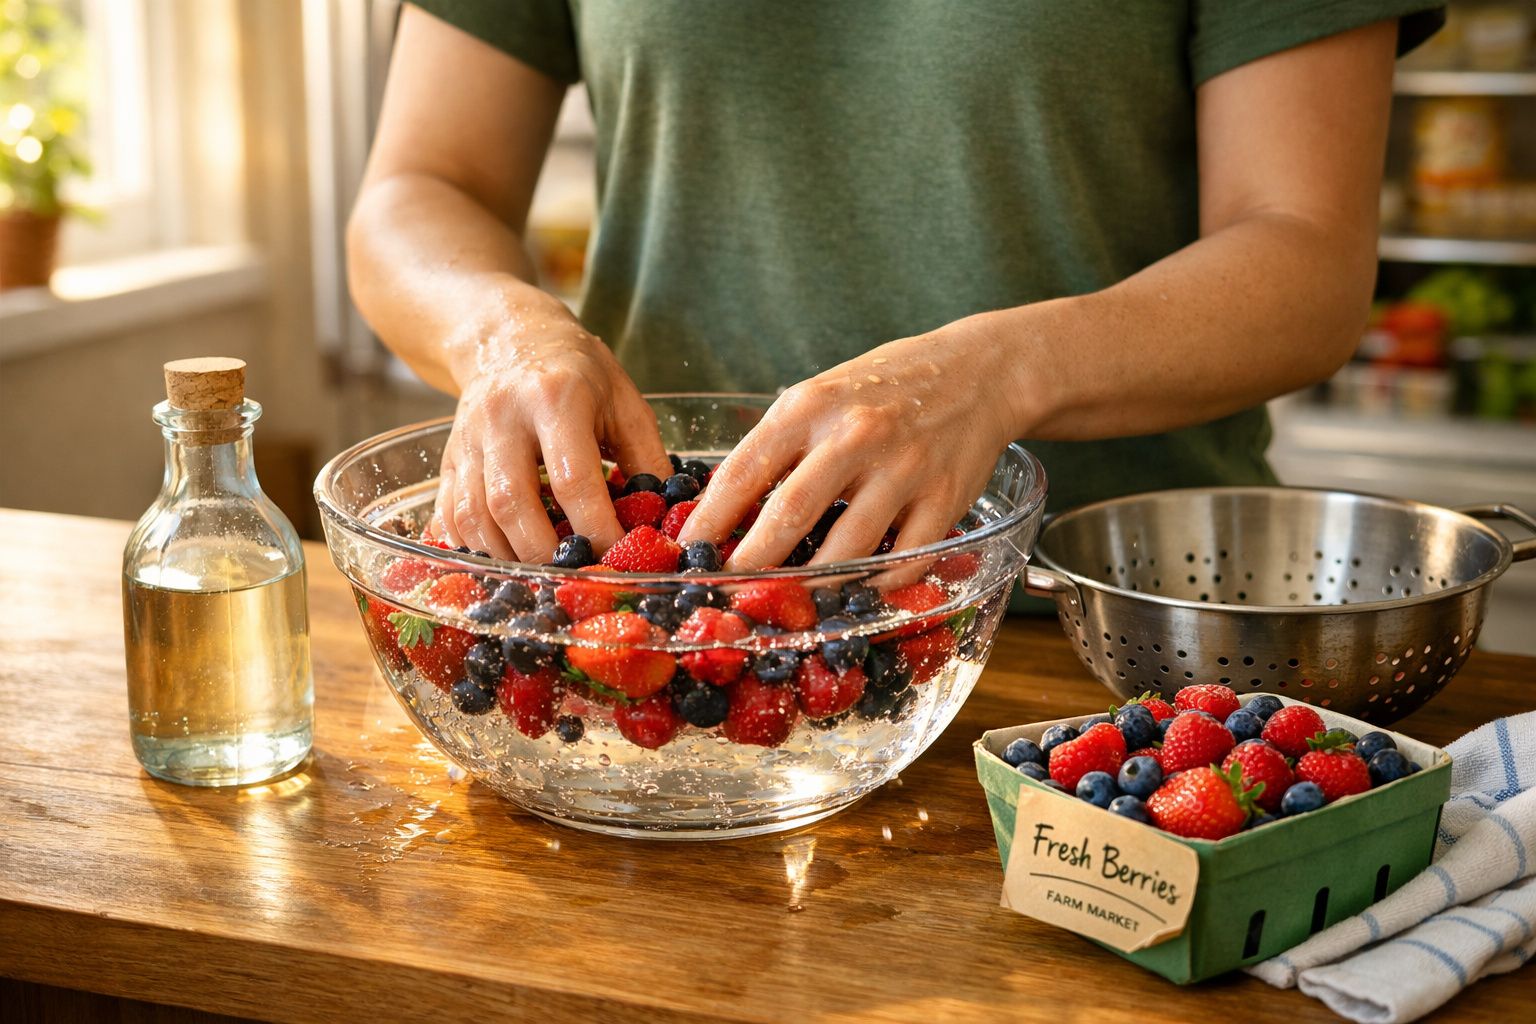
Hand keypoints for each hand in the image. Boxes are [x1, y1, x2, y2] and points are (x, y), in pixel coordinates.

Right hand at [435, 307, 671, 561]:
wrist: (509, 337)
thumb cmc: (579, 373)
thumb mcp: (625, 402)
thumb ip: (648, 459)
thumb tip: (667, 520)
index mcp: (555, 398)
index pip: (572, 479)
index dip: (595, 528)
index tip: (617, 557)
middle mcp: (502, 417)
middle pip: (511, 502)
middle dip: (544, 552)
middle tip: (574, 578)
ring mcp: (466, 439)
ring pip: (474, 514)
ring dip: (507, 557)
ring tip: (542, 576)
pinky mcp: (446, 459)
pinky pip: (450, 514)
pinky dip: (474, 547)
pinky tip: (504, 561)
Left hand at [680, 319, 1021, 568]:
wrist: (979, 371)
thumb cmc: (887, 387)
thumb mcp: (821, 394)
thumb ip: (779, 444)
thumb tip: (725, 508)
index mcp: (810, 407)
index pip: (744, 472)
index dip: (709, 521)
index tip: (688, 555)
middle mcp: (855, 436)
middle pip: (788, 517)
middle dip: (751, 565)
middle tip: (728, 594)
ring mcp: (904, 469)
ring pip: (847, 549)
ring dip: (811, 586)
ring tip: (788, 603)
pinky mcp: (945, 499)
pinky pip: (903, 562)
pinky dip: (875, 586)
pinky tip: (856, 592)